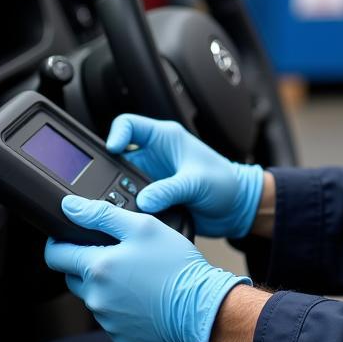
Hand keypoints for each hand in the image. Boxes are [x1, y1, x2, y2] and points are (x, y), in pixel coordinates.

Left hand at [45, 195, 249, 341]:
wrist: (202, 307)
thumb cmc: (176, 265)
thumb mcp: (142, 226)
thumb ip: (102, 214)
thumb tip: (70, 207)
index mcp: (97, 268)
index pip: (55, 255)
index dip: (58, 241)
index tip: (68, 236)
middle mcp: (96, 298)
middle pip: (73, 276)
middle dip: (86, 262)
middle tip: (116, 251)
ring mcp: (107, 320)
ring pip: (93, 296)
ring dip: (105, 283)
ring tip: (136, 272)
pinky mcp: (121, 336)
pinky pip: (110, 316)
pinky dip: (120, 304)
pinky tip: (142, 294)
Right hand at [105, 114, 263, 237]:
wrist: (236, 208)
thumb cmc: (225, 182)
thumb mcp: (197, 182)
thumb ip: (170, 189)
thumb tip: (144, 201)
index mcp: (166, 137)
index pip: (130, 125)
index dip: (117, 133)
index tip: (113, 149)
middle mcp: (155, 155)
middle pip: (120, 156)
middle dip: (111, 170)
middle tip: (106, 186)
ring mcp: (152, 176)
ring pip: (122, 180)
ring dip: (119, 192)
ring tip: (120, 205)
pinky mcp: (153, 196)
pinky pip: (132, 199)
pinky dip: (129, 207)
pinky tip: (130, 216)